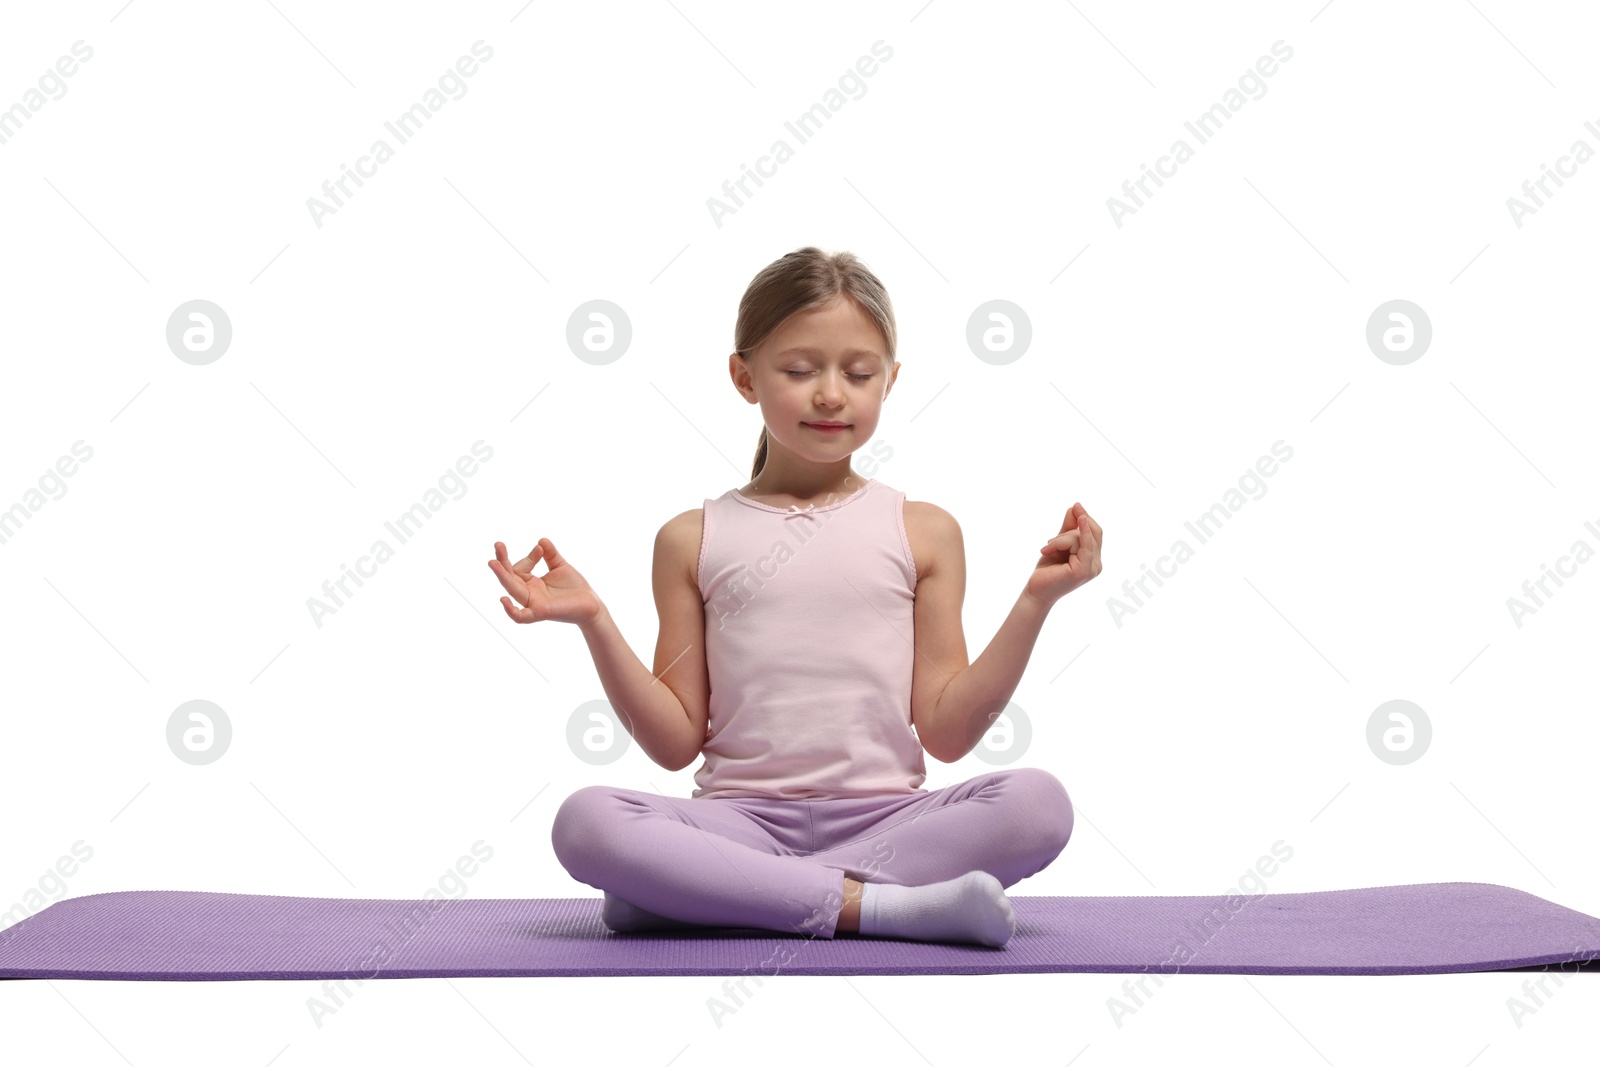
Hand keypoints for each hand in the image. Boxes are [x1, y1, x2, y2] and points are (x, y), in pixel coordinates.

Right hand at [488, 538, 602, 625]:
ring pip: (512, 591)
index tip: (540, 548)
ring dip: (502, 576)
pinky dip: (511, 611)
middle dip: (502, 561)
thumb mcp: (560, 566)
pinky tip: (503, 600)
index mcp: (531, 583)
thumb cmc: (575, 588)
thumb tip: (541, 540)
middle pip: (509, 578)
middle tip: (498, 544)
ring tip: (493, 562)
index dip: (529, 557)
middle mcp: (529, 593)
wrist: (592, 604)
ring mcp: (533, 603)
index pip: (520, 568)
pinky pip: (521, 617)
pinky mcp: (541, 613)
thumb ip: (550, 554)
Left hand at [1025, 502, 1102, 606]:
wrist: (1036, 591)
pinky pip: (1081, 545)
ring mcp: (1092, 568)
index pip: (1095, 533)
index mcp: (1093, 559)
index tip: (1076, 506)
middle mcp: (1096, 564)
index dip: (1087, 518)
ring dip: (1061, 539)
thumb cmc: (1047, 570)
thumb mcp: (1059, 544)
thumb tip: (1075, 508)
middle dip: (1074, 526)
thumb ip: (1068, 528)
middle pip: (1093, 533)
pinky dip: (1070, 537)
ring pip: (1082, 538)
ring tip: (1046, 549)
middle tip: (1055, 534)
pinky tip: (1071, 528)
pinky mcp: (1083, 570)